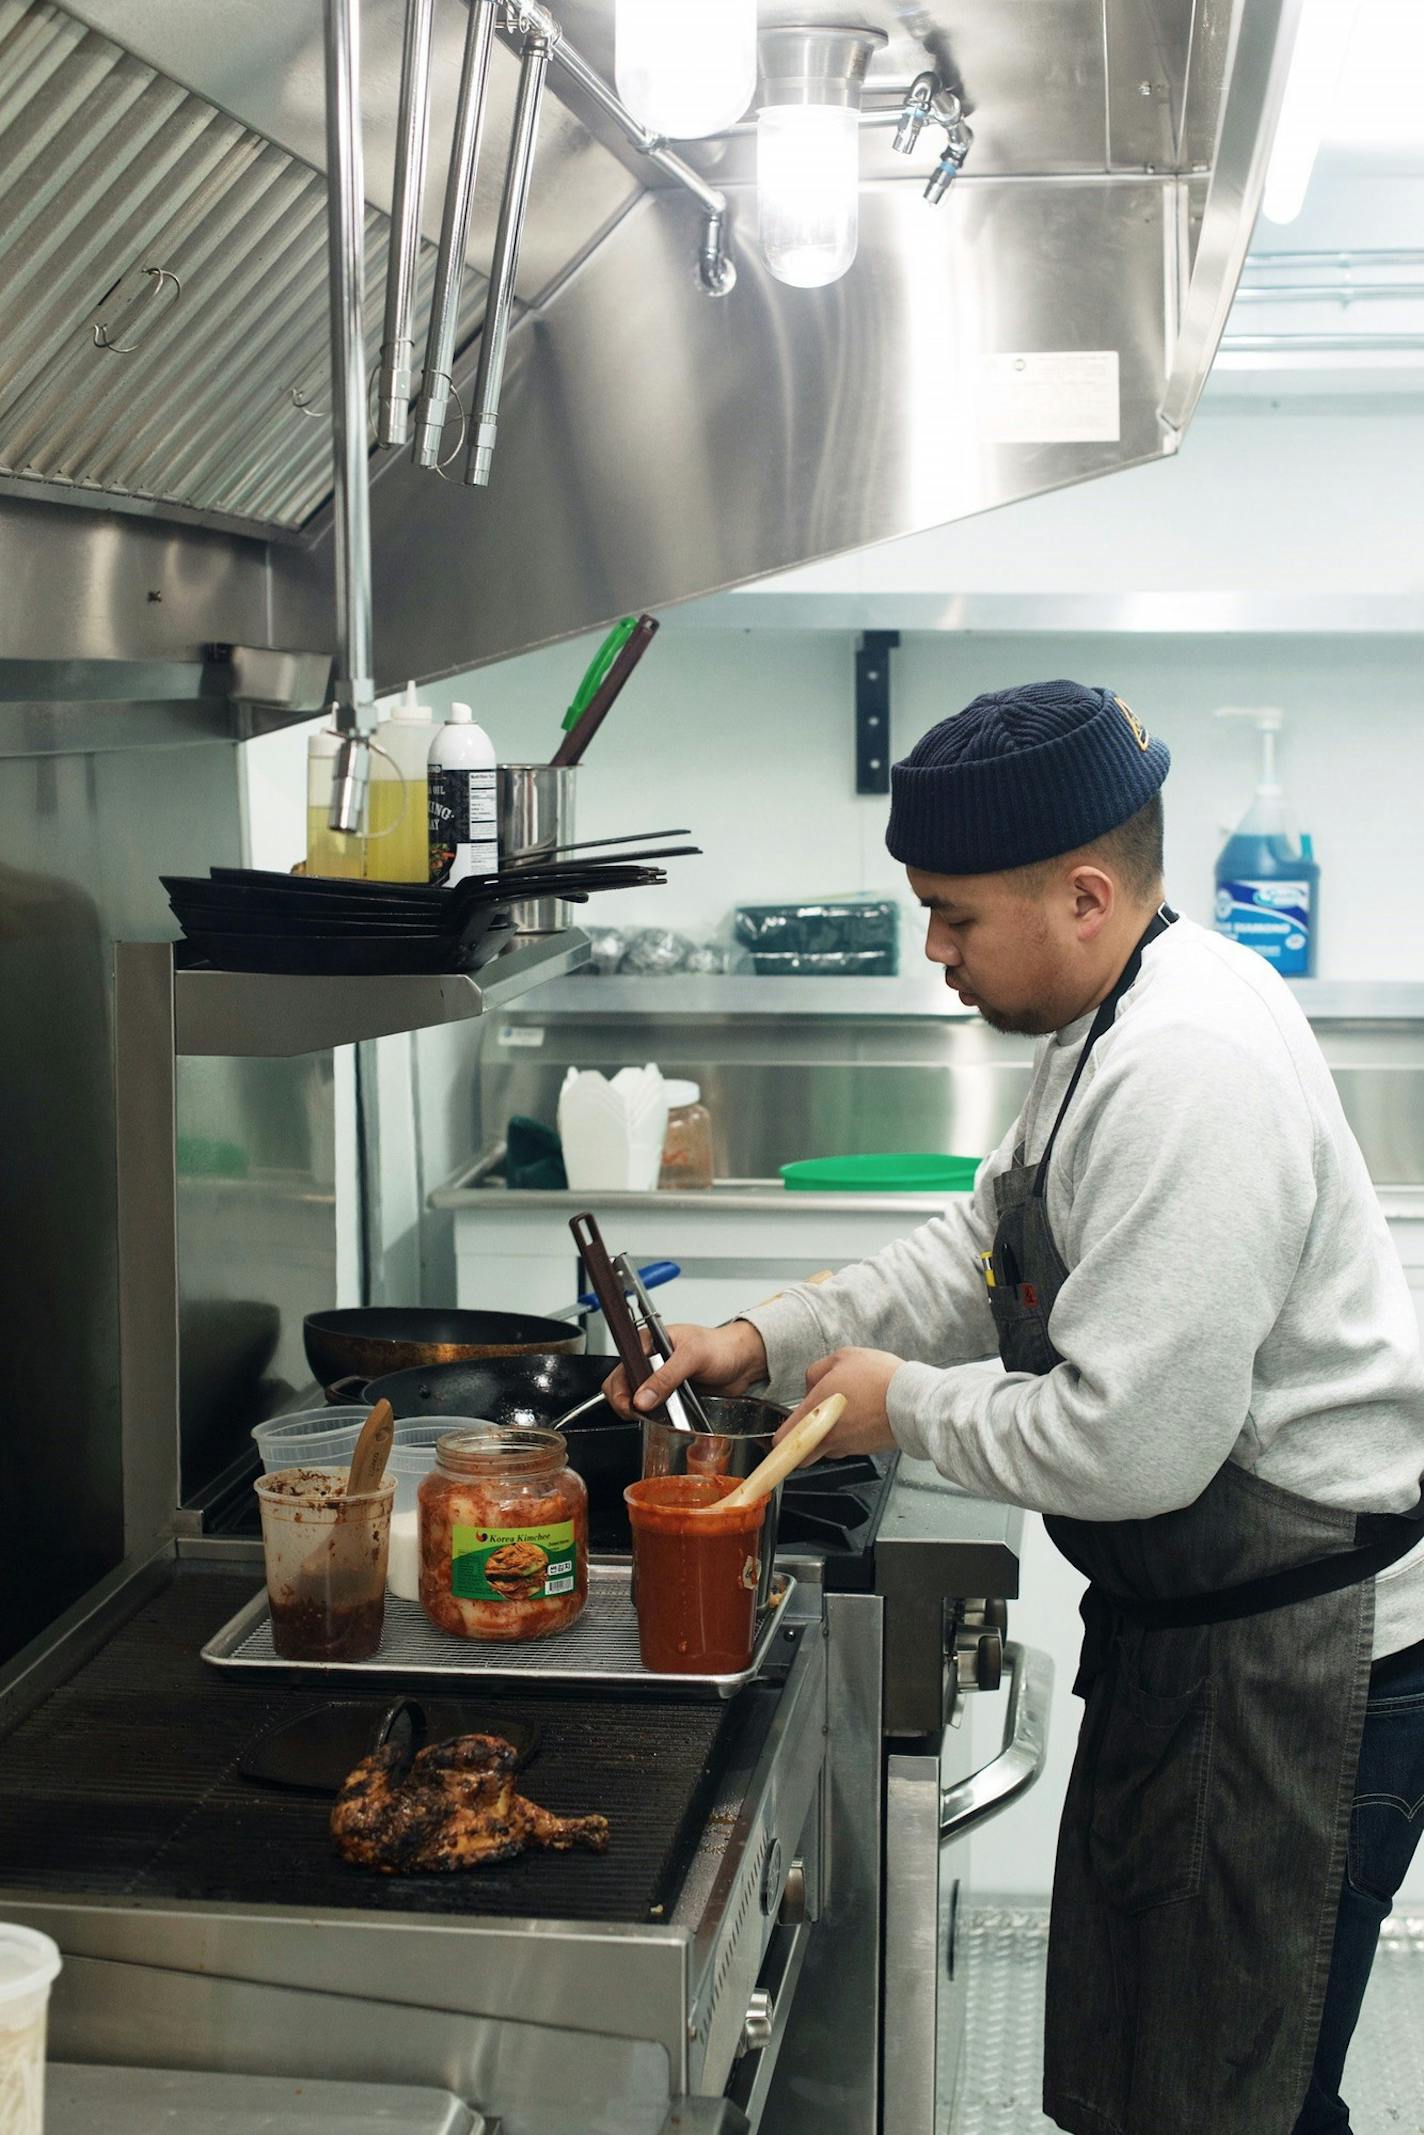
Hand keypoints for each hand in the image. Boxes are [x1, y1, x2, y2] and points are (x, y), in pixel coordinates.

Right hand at [601, 1319, 768, 1419]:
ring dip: (648, 1415)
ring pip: (638, 1404)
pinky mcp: (670, 1398)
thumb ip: (666, 1377)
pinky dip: (661, 1420)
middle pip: (622, 1389)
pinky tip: (674, 1419)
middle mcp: (649, 1362)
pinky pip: (656, 1414)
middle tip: (645, 1414)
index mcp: (647, 1343)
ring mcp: (659, 1381)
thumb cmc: (720, 1347)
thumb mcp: (692, 1357)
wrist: (743, 1362)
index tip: (632, 1405)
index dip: (620, 1389)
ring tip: (664, 1416)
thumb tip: (642, 1399)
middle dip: (631, 1405)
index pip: (620, 1368)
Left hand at [773, 1348, 902, 1458]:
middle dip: (803, 1442)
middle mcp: (828, 1436)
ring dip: (830, 1435)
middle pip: (803, 1454)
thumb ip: (818, 1370)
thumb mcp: (843, 1357)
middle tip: (812, 1423)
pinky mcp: (866, 1450)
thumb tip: (812, 1384)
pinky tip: (863, 1415)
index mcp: (815, 1413)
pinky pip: (850, 1445)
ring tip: (846, 1411)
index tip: (779, 1435)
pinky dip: (851, 1434)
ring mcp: (848, 1446)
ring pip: (828, 1448)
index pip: (783, 1439)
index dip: (779, 1438)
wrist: (913, 1401)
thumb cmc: (879, 1379)